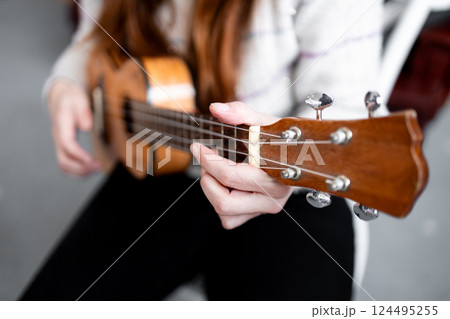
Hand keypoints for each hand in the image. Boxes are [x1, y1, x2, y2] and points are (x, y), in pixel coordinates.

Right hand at [48, 79, 99, 176]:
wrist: (60, 96)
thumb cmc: (71, 98)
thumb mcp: (78, 98)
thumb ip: (83, 111)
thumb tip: (87, 126)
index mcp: (61, 125)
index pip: (67, 145)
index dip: (80, 155)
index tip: (93, 161)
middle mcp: (58, 138)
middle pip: (64, 161)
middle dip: (81, 168)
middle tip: (98, 167)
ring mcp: (60, 144)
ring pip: (64, 166)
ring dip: (80, 172)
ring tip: (97, 169)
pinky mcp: (64, 148)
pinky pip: (67, 164)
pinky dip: (78, 170)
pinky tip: (91, 168)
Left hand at [190, 102, 293, 229]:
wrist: (296, 154)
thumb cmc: (278, 139)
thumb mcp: (261, 121)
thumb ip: (239, 112)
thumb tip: (216, 109)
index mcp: (275, 174)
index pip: (231, 176)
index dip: (208, 161)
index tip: (198, 147)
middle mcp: (273, 196)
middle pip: (224, 201)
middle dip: (208, 179)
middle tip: (207, 162)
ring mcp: (266, 207)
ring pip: (225, 213)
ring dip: (213, 192)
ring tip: (216, 172)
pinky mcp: (257, 214)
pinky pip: (229, 220)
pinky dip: (221, 204)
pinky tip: (226, 186)